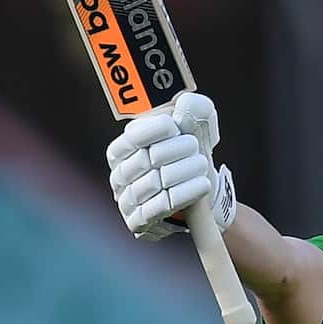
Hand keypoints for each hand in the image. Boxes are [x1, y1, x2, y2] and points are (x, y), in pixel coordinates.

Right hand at [107, 92, 236, 240]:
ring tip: (202, 165)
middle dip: (177, 150)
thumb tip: (186, 102)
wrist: (197, 194)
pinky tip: (202, 184)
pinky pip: (159, 207)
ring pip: (155, 182)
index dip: (153, 129)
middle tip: (196, 147)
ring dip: (185, 171)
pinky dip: (184, 194)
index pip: (131, 136)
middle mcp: (120, 174)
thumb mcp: (195, 128)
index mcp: (123, 149)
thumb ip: (194, 109)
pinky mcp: (139, 221)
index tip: (174, 126)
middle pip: (147, 158)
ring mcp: (127, 200)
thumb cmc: (189, 156)